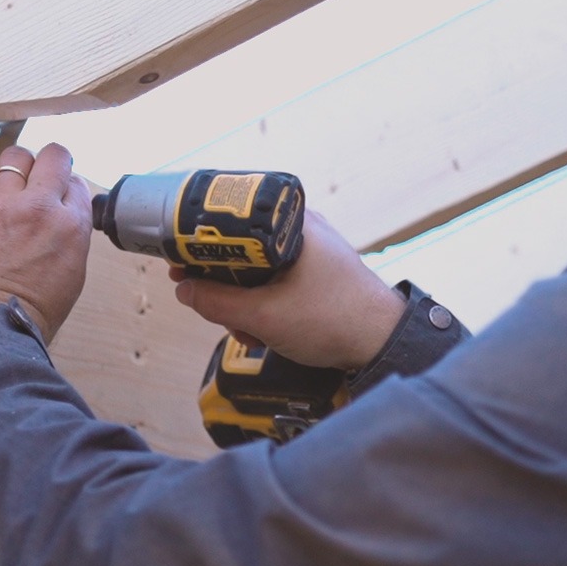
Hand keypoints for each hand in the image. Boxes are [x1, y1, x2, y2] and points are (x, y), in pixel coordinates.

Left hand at [0, 143, 92, 342]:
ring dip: (16, 169)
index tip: (59, 194)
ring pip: (13, 158)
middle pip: (52, 156)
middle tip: (41, 173)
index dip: (68, 187)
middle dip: (49, 161)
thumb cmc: (31, 313)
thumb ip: (70, 235)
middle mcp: (40, 208)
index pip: (77, 183)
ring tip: (11, 187)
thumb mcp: (71, 273)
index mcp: (72, 226)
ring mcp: (1, 206)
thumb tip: (64, 215)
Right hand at [171, 209, 405, 371]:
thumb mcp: (264, 316)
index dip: (202, 247)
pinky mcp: (320, 272)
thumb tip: (185, 289)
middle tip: (221, 314)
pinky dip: (268, 305)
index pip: (232, 223)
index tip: (182, 266)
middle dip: (227, 288)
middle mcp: (304, 228)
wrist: (384, 342)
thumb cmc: (334, 320)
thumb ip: (218, 303)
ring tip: (252, 333)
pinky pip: (280, 281)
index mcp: (293, 223)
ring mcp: (314, 250)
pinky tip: (267, 333)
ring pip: (260, 271)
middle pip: (243, 250)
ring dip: (247, 304)